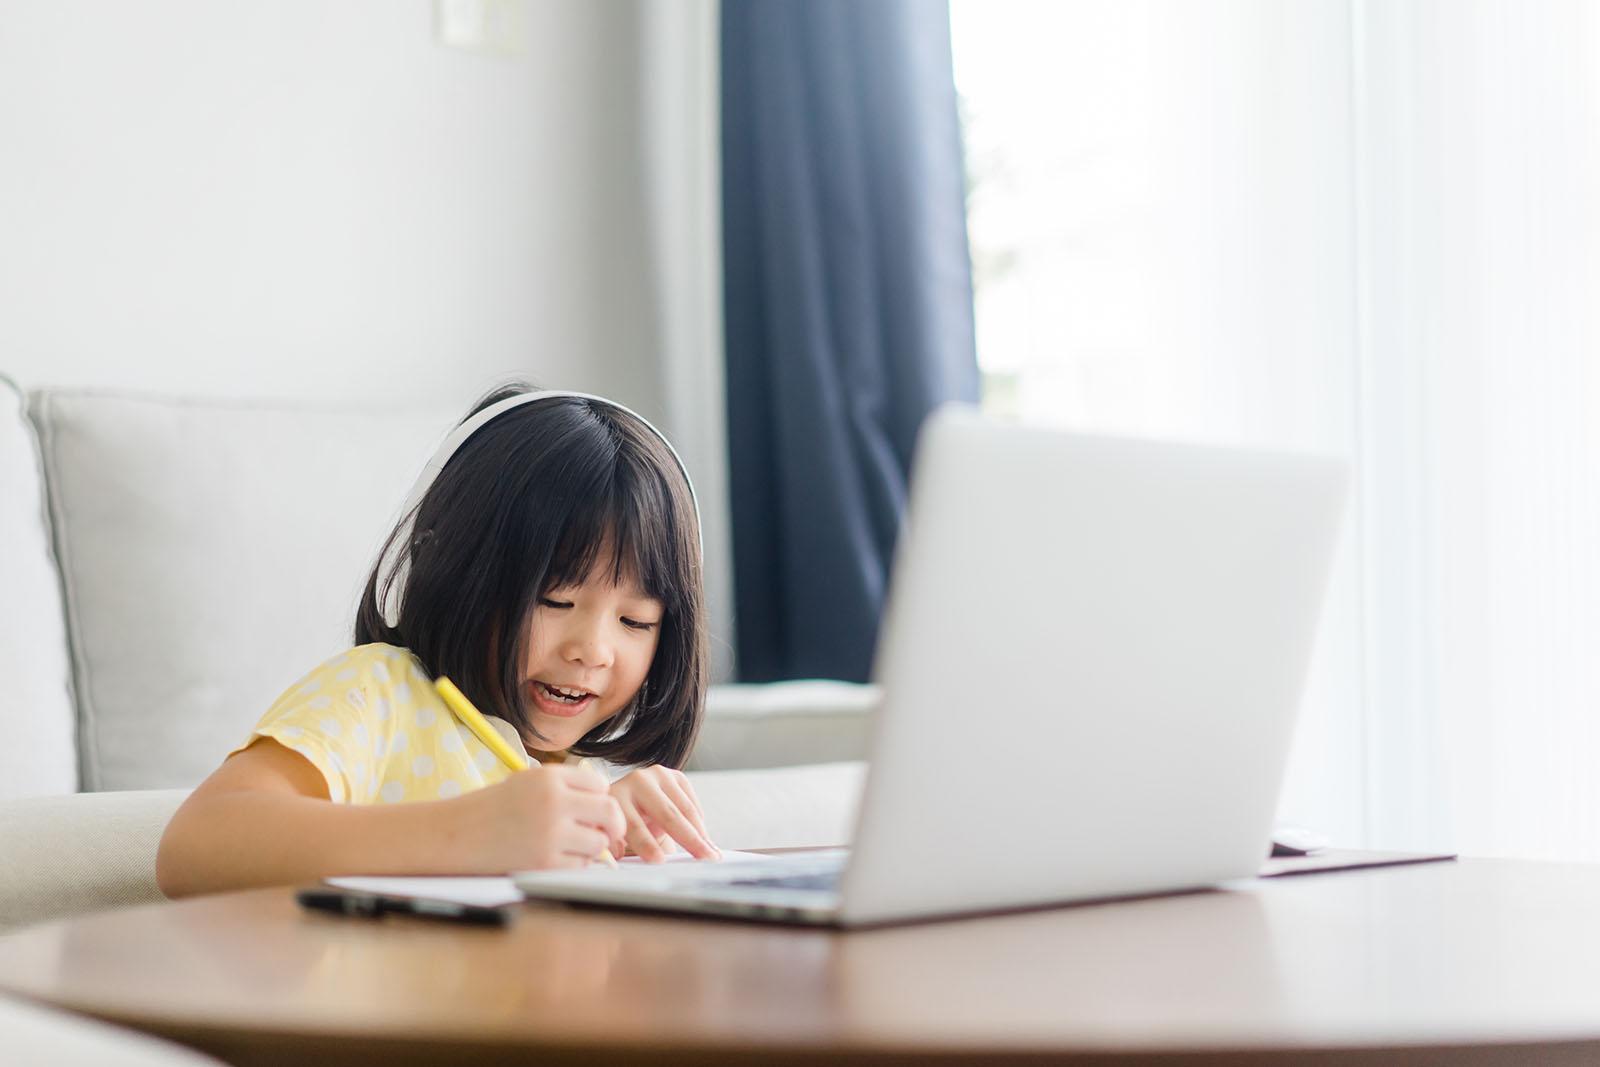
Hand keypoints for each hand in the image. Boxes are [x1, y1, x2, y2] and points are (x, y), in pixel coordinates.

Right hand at [457, 763, 625, 870]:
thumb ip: (566, 788)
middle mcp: (554, 802)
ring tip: (570, 845)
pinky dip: (574, 864)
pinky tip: (556, 857)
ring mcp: (550, 834)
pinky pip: (580, 866)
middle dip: (613, 824)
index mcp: (550, 777)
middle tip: (606, 831)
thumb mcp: (528, 782)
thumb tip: (606, 804)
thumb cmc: (493, 809)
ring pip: (599, 842)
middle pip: (610, 812)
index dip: (600, 798)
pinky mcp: (544, 863)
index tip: (591, 809)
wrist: (455, 834)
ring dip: (591, 847)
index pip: (600, 785)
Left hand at [608, 766, 718, 861]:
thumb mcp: (617, 839)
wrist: (630, 800)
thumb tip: (623, 863)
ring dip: (701, 833)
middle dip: (688, 838)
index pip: (633, 824)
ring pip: (685, 808)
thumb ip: (620, 850)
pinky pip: (692, 803)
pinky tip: (704, 839)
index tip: (660, 861)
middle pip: (666, 814)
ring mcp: (658, 775)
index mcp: (615, 798)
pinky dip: (700, 823)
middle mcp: (636, 782)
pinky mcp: (675, 776)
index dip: (646, 844)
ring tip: (712, 853)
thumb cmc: (623, 825)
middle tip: (703, 858)